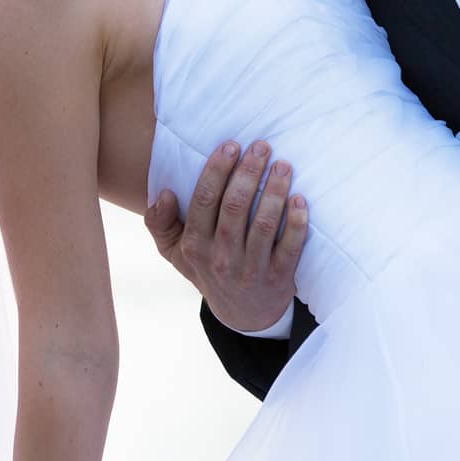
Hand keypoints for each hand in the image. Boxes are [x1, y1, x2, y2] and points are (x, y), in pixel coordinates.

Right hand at [144, 139, 306, 332]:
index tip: (231, 145)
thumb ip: (160, 223)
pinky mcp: (278, 278)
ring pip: (264, 224)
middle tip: (262, 147)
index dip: (217, 170)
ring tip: (283, 166)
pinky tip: (299, 200)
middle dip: (249, 172)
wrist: (242, 315)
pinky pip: (290, 247)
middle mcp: (221, 258)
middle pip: (235, 207)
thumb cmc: (208, 270)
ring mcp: (251, 269)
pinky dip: (296, 223)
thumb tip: (163, 194)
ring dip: (275, 191)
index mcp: (195, 246)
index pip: (204, 200)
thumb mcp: (175, 253)